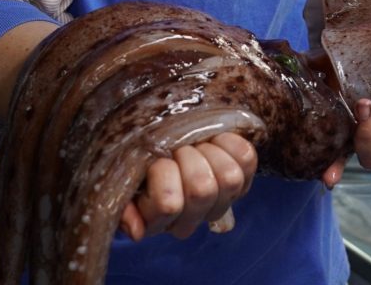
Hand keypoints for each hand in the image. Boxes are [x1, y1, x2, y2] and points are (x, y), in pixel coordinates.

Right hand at [118, 132, 257, 241]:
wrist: (166, 140)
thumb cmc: (142, 161)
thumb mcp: (127, 180)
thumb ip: (125, 204)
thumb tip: (137, 231)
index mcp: (160, 217)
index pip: (168, 204)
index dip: (163, 173)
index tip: (157, 158)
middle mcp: (194, 216)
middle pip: (202, 188)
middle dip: (188, 158)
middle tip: (178, 147)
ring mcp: (222, 197)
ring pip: (228, 177)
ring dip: (210, 152)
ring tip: (197, 144)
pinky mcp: (243, 175)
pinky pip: (245, 158)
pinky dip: (230, 142)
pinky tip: (215, 139)